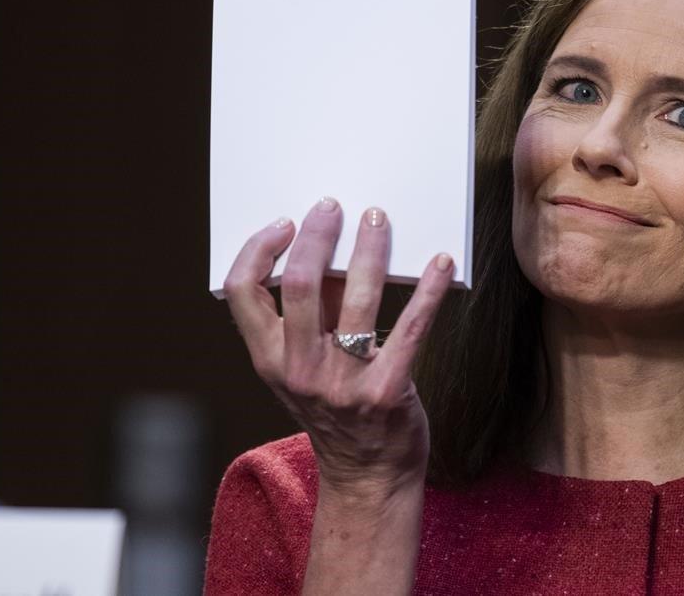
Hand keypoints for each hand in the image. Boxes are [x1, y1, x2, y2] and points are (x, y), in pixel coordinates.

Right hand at [223, 197, 453, 495]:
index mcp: (270, 359)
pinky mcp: (387, 391)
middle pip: (299, 285)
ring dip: (369, 250)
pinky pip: (410, 329)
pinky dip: (428, 290)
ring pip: (354, 299)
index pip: (242, 292)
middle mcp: (299, 370)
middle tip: (335, 207)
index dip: (259, 249)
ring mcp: (342, 383)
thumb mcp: (307, 367)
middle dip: (317, 236)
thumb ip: (311, 316)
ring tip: (378, 220)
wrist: (369, 475)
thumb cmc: (338, 409)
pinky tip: (440, 263)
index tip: (285, 222)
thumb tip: (325, 249)